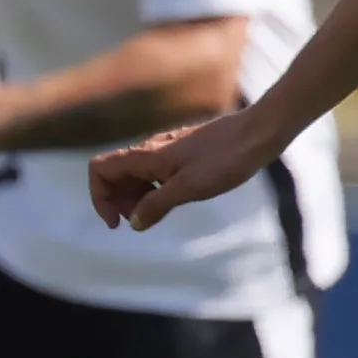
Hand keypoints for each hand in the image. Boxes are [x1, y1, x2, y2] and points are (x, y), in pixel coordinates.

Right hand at [90, 109, 277, 232]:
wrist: (258, 134)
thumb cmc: (225, 159)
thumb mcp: (189, 187)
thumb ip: (157, 205)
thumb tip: (134, 223)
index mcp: (145, 155)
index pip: (99, 170)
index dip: (100, 197)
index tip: (117, 221)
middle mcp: (150, 149)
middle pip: (115, 175)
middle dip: (120, 200)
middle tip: (143, 220)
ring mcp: (167, 150)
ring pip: (136, 174)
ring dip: (138, 196)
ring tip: (159, 212)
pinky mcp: (183, 153)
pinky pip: (156, 171)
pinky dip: (155, 188)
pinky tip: (176, 198)